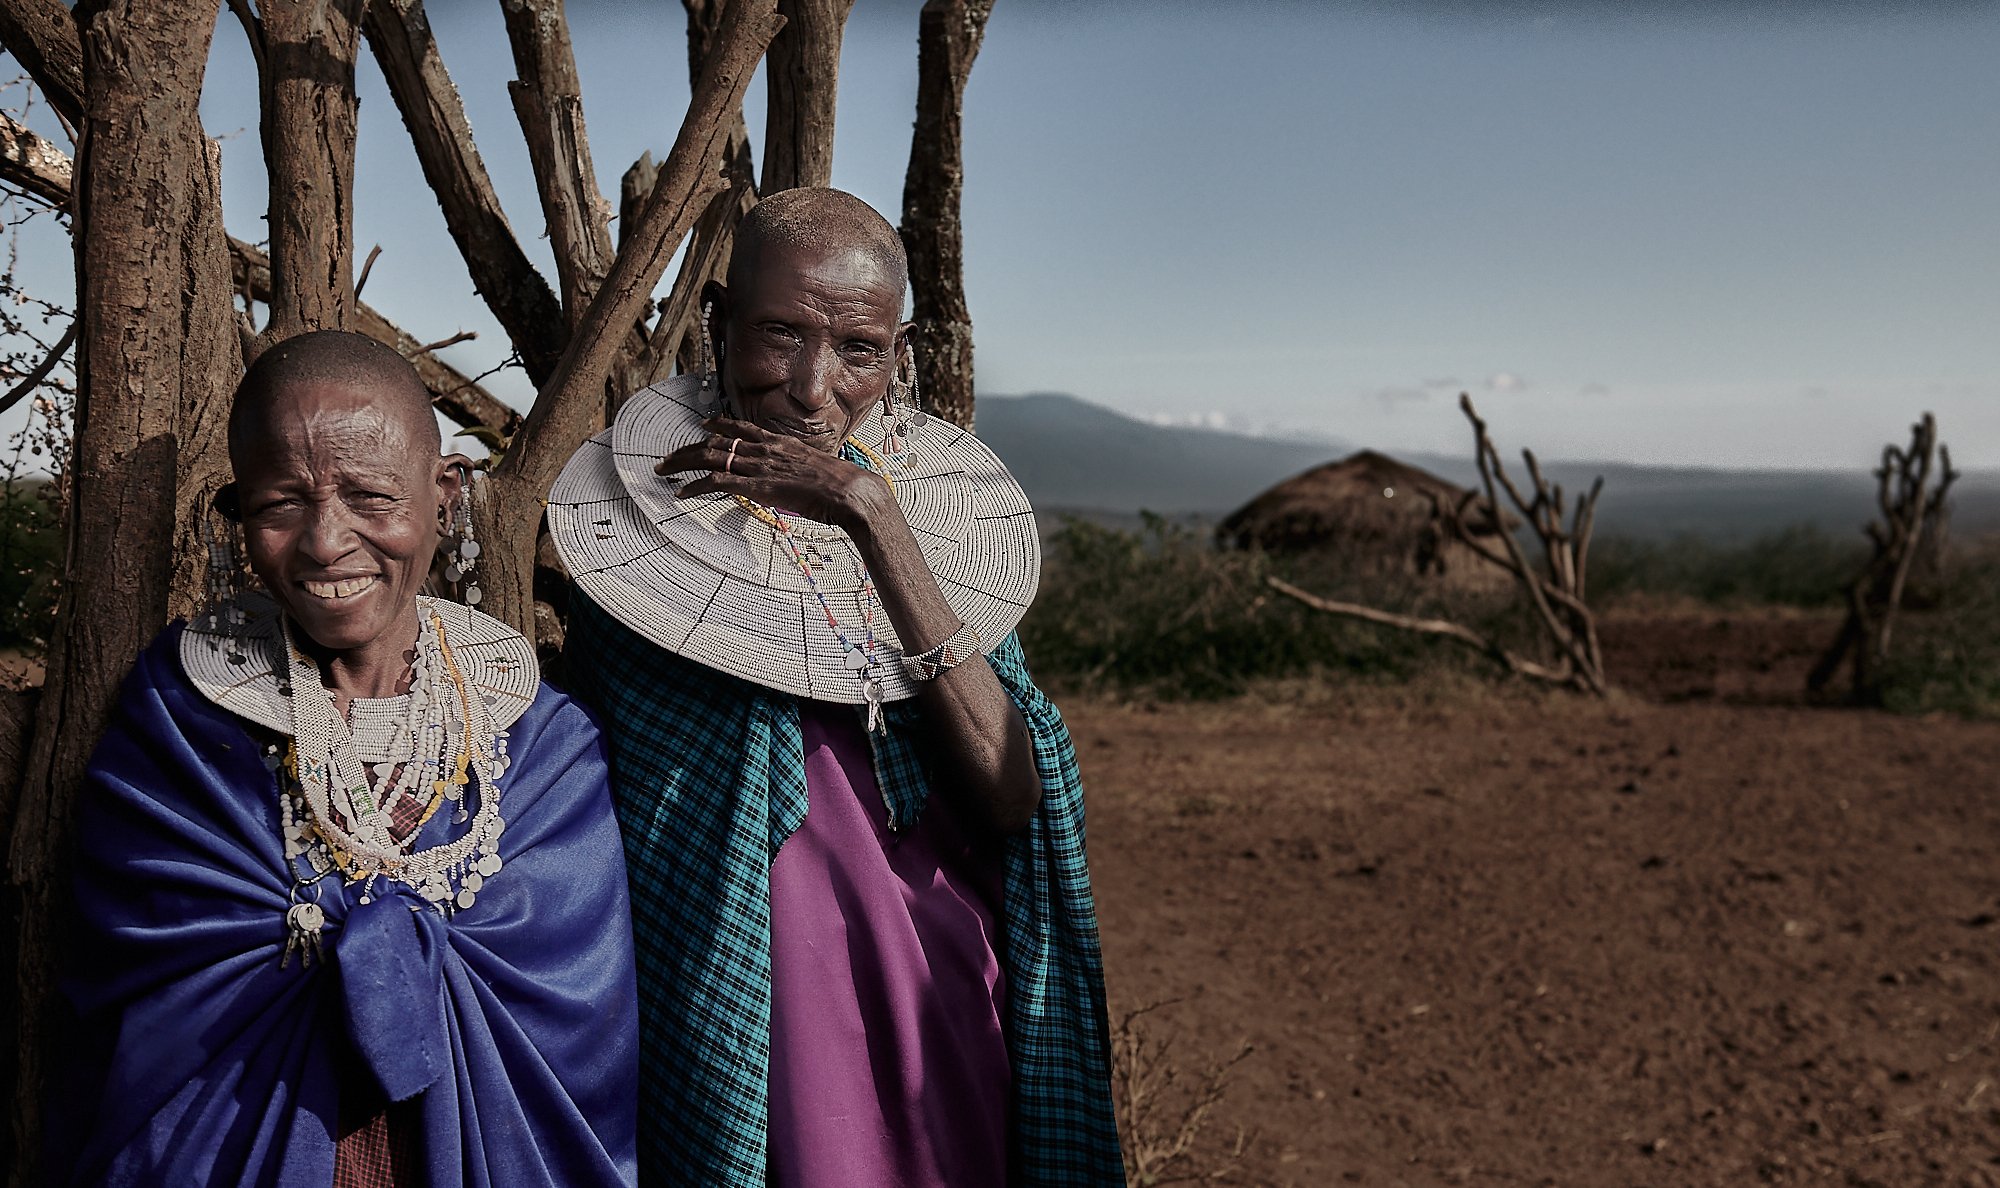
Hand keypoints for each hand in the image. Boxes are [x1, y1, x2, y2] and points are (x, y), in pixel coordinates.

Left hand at [656, 417, 895, 536]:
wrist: (850, 491)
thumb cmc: (841, 486)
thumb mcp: (817, 471)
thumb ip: (801, 471)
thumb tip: (797, 480)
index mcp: (781, 444)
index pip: (743, 429)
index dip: (720, 426)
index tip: (703, 425)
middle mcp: (766, 450)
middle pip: (717, 444)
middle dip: (687, 449)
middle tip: (666, 458)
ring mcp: (760, 466)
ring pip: (711, 459)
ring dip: (682, 464)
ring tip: (662, 470)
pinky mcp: (757, 486)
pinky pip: (718, 483)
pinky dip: (696, 487)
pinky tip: (681, 492)